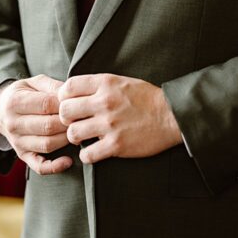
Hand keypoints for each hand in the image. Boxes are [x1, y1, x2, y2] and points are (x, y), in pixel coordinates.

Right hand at [0, 75, 71, 174]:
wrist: (1, 110)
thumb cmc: (24, 94)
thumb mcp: (35, 82)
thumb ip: (53, 85)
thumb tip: (72, 93)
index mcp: (16, 102)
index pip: (45, 104)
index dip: (66, 104)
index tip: (80, 102)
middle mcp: (14, 124)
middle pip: (48, 126)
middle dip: (69, 122)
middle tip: (84, 117)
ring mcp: (17, 142)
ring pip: (47, 144)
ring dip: (67, 139)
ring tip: (79, 131)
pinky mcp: (22, 155)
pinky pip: (38, 166)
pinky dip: (54, 167)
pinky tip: (68, 161)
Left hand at [58, 74, 182, 164]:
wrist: (172, 116)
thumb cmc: (148, 98)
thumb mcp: (123, 82)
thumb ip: (99, 85)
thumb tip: (74, 93)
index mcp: (106, 84)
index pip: (68, 86)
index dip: (64, 97)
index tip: (70, 104)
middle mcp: (105, 102)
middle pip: (64, 111)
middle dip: (67, 119)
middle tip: (76, 122)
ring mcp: (110, 124)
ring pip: (72, 133)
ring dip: (76, 138)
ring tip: (85, 137)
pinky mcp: (116, 145)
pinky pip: (86, 155)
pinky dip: (87, 155)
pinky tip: (95, 150)